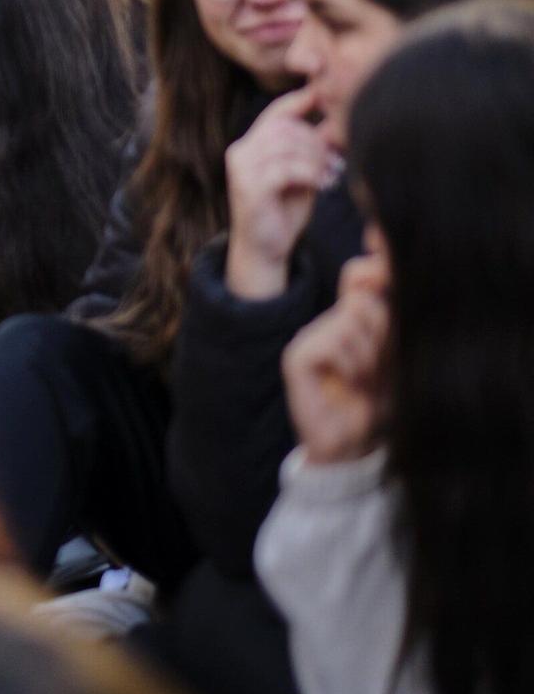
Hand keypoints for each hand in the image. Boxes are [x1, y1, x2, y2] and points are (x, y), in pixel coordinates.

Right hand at [224, 87, 342, 299]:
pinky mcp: (248, 188)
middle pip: (286, 127)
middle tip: (335, 162)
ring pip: (286, 146)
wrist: (265, 249)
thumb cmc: (284, 210)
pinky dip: (310, 174)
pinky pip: (285, 169)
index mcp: (251, 144)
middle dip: (317, 141)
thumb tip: (335, 122)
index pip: (278, 111)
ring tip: (330, 175)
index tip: (331, 97)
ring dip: (316, 159)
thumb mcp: (300, 173)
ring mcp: (241, 169)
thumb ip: (309, 150)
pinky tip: (322, 185)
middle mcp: (241, 151)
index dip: (304, 100)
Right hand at [282, 258, 389, 463]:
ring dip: (371, 356)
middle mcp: (329, 321)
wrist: (358, 443)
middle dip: (385, 333)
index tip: (381, 250)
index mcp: (354, 316)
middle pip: (365, 298)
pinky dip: (349, 365)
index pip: (361, 272)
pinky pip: (332, 343)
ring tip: (367, 381)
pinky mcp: (297, 356)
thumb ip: (389, 311)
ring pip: (351, 320)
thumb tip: (373, 267)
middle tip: (383, 368)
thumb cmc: (382, 400)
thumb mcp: (397, 351)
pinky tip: (348, 384)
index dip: (374, 266)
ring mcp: (309, 336)